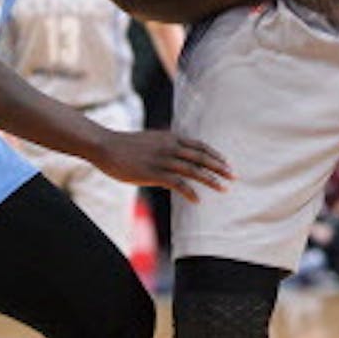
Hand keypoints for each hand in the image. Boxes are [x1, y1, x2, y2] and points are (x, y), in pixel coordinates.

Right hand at [94, 129, 232, 202]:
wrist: (105, 146)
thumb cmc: (126, 145)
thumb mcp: (151, 140)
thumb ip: (166, 145)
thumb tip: (176, 153)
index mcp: (170, 137)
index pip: (200, 145)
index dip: (215, 155)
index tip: (227, 164)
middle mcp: (170, 146)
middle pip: (201, 157)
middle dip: (219, 167)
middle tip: (234, 177)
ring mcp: (162, 160)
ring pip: (193, 170)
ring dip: (210, 180)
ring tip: (223, 188)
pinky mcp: (152, 173)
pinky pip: (177, 183)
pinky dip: (189, 191)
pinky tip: (197, 200)